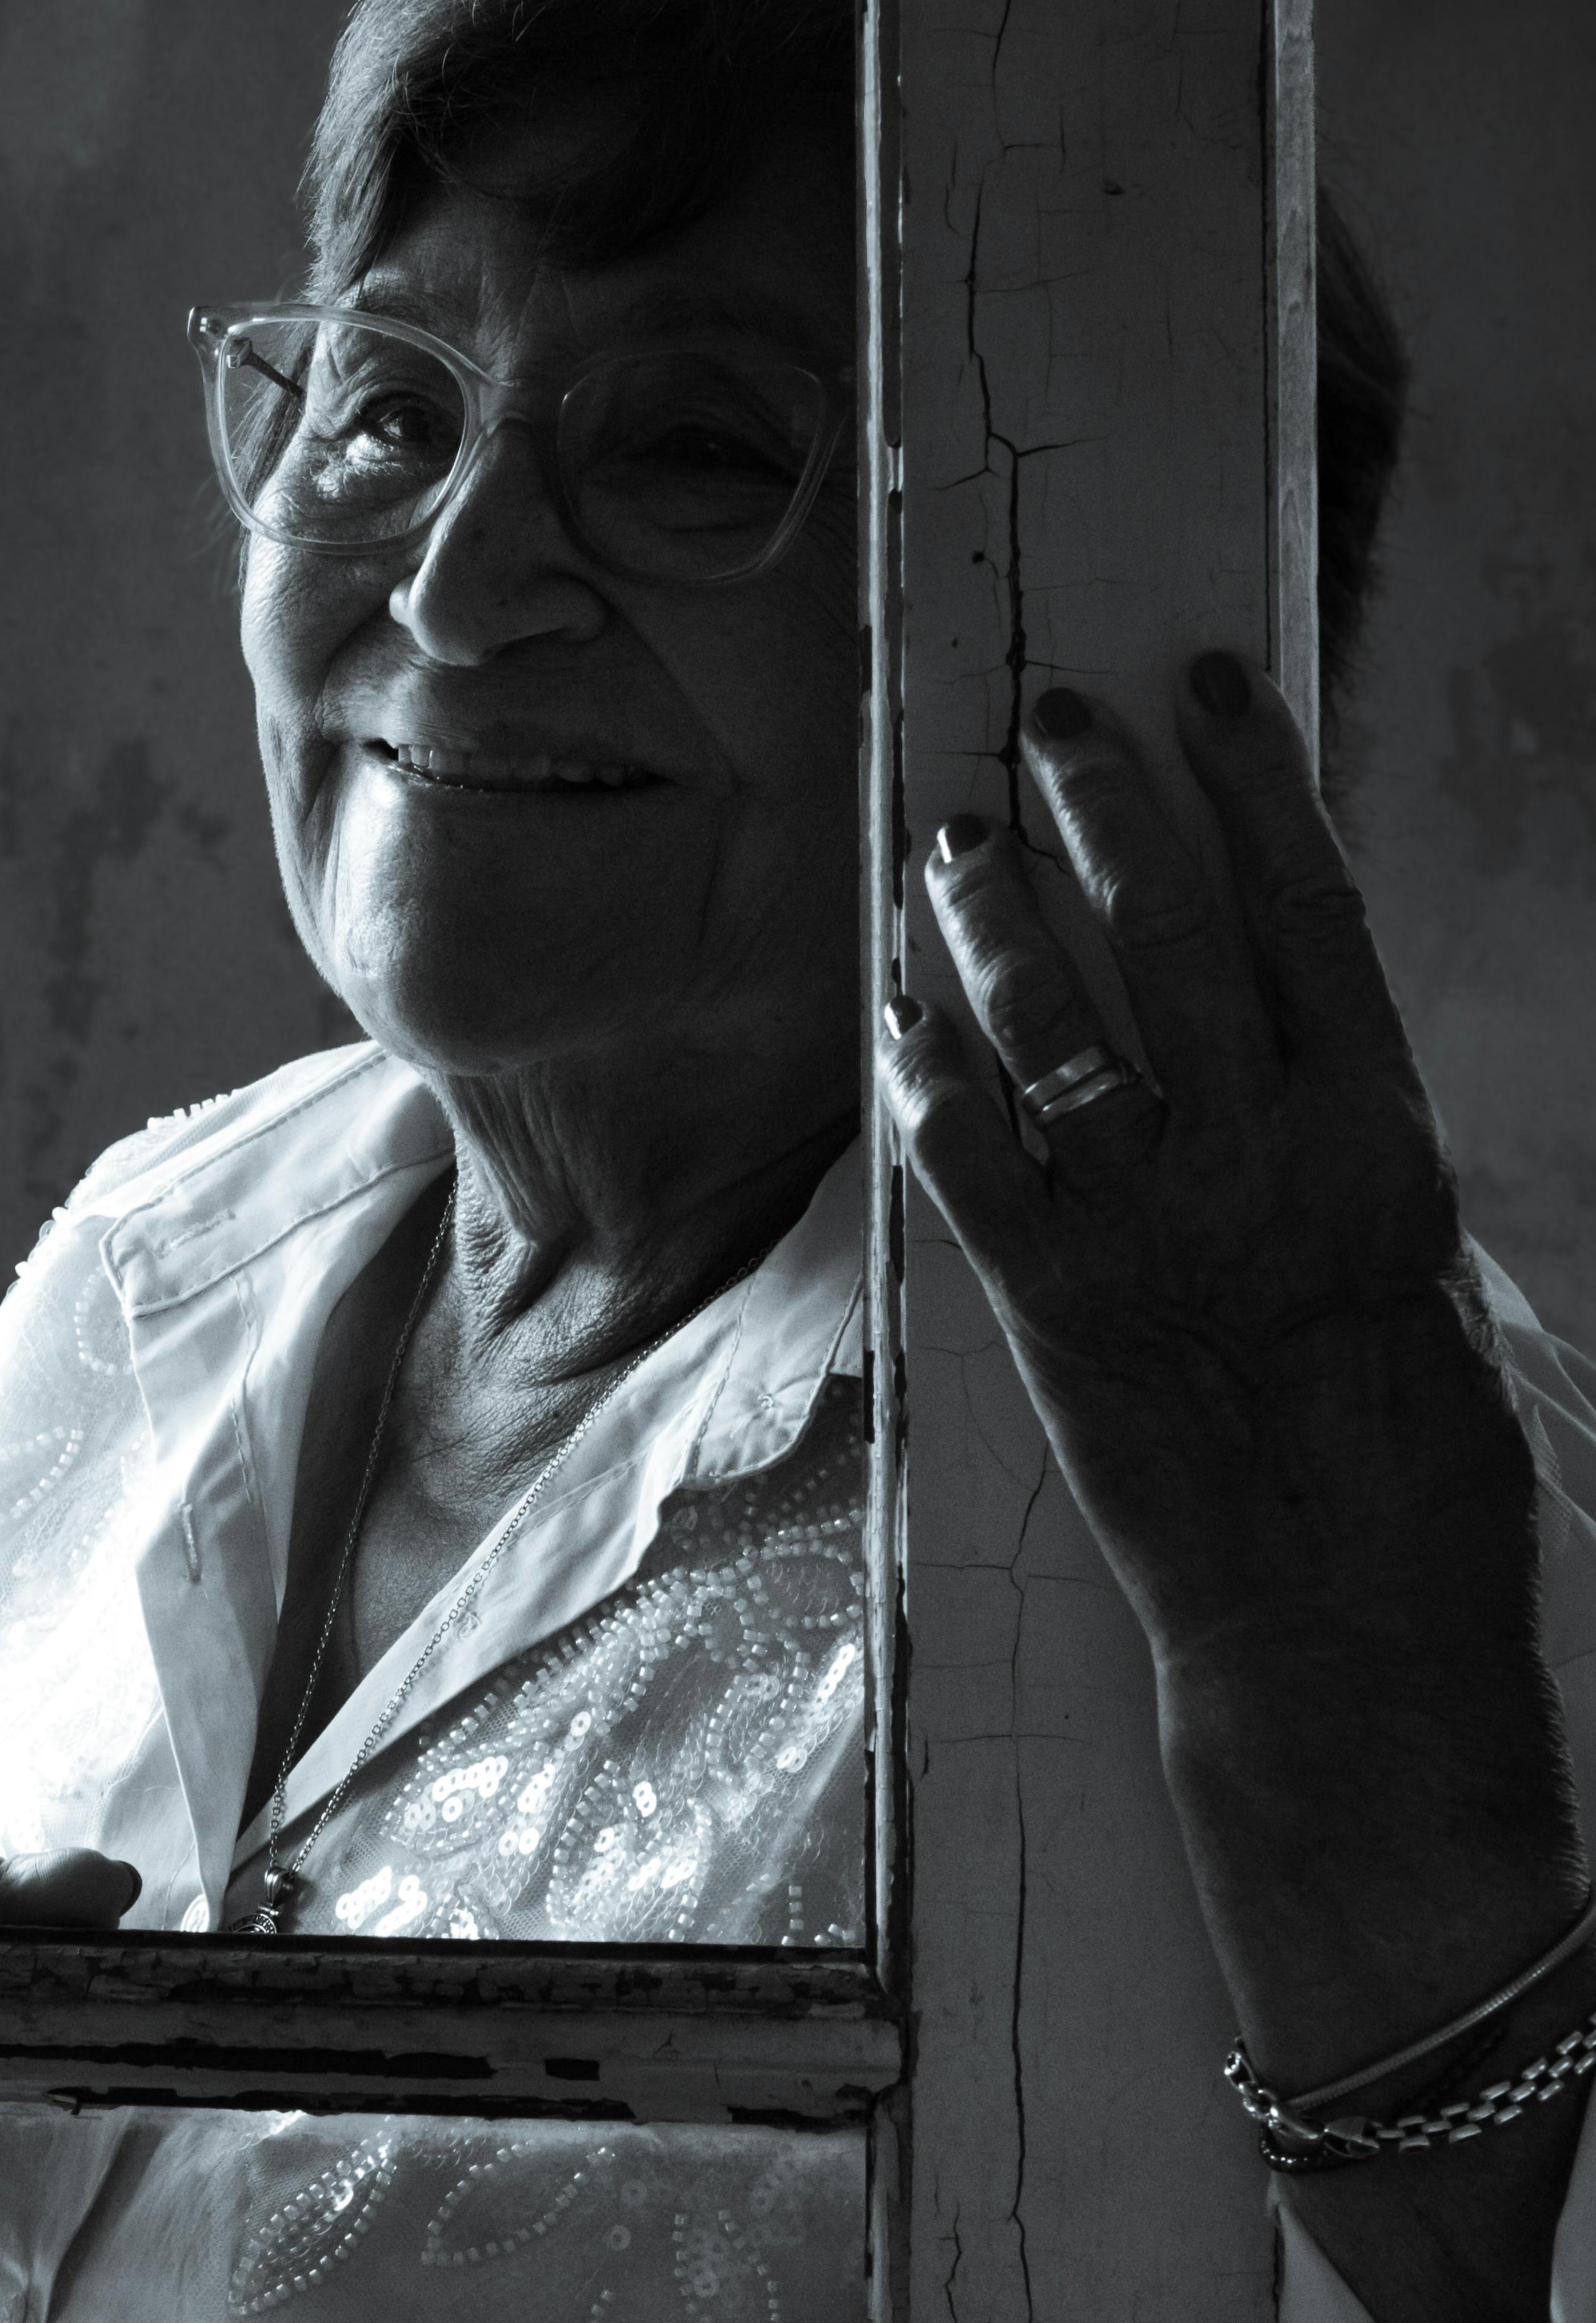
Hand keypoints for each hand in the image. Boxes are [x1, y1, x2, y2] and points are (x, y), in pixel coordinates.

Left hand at [878, 655, 1579, 2065]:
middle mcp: (1264, 1162)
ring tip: (951, 838)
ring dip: (991, 915)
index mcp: (1377, 1140)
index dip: (1253, 781)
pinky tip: (898, 1012)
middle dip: (1104, 804)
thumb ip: (1342, 1140)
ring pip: (1054, 1022)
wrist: (1346, 1634)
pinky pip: (966, 1158)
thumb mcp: (1423, 1268)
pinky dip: (924, 1072)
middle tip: (1049, 722)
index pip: (1312, 910)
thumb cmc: (1410, 1463)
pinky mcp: (1053, 1310)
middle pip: (1174, 929)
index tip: (1205, 688)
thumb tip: (1279, 1036)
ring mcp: (1151, 1232)